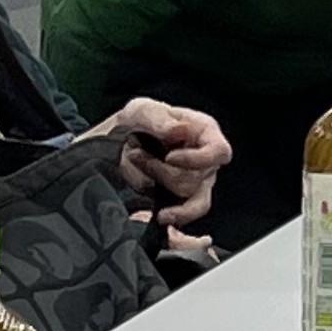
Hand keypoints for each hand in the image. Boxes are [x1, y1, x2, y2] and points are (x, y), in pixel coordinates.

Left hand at [94, 98, 231, 226]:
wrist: (113, 146)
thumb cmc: (135, 124)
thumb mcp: (141, 110)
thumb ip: (158, 118)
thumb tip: (180, 132)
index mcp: (204, 134)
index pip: (219, 153)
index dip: (197, 159)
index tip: (170, 157)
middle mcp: (204, 162)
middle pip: (197, 179)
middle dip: (161, 170)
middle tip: (136, 154)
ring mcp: (194, 185)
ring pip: (188, 199)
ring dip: (156, 184)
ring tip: (137, 170)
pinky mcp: (178, 203)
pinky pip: (185, 219)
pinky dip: (175, 219)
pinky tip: (160, 216)